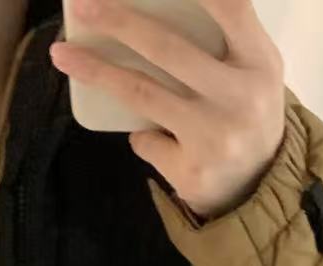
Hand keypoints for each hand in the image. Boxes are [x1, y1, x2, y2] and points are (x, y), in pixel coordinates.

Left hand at [51, 0, 285, 220]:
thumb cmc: (244, 113)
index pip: (231, 8)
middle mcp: (241, 96)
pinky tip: (147, 136)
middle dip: (119, 22)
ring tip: (63, 55)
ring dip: (97, 71)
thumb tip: (143, 12)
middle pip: (168, 48)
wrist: (258, 189)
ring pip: (142, 93)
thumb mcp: (251, 71)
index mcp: (259, 61)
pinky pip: (144, 139)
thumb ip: (222, 38)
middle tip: (82, 5)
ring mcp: (215, 136)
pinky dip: (139, 134)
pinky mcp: (192, 170)